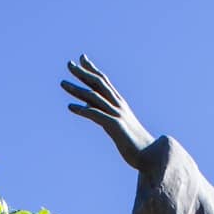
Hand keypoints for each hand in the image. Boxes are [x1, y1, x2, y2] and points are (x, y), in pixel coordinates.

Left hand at [61, 55, 154, 169]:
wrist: (150, 154)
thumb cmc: (135, 144)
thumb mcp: (118, 128)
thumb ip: (106, 118)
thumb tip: (94, 112)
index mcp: (120, 104)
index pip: (104, 82)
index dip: (92, 69)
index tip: (81, 59)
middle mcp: (118, 105)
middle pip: (98, 84)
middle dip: (83, 73)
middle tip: (69, 64)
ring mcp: (117, 114)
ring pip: (94, 97)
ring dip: (77, 89)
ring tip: (62, 83)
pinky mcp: (115, 125)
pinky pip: (95, 114)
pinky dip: (82, 109)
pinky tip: (70, 106)